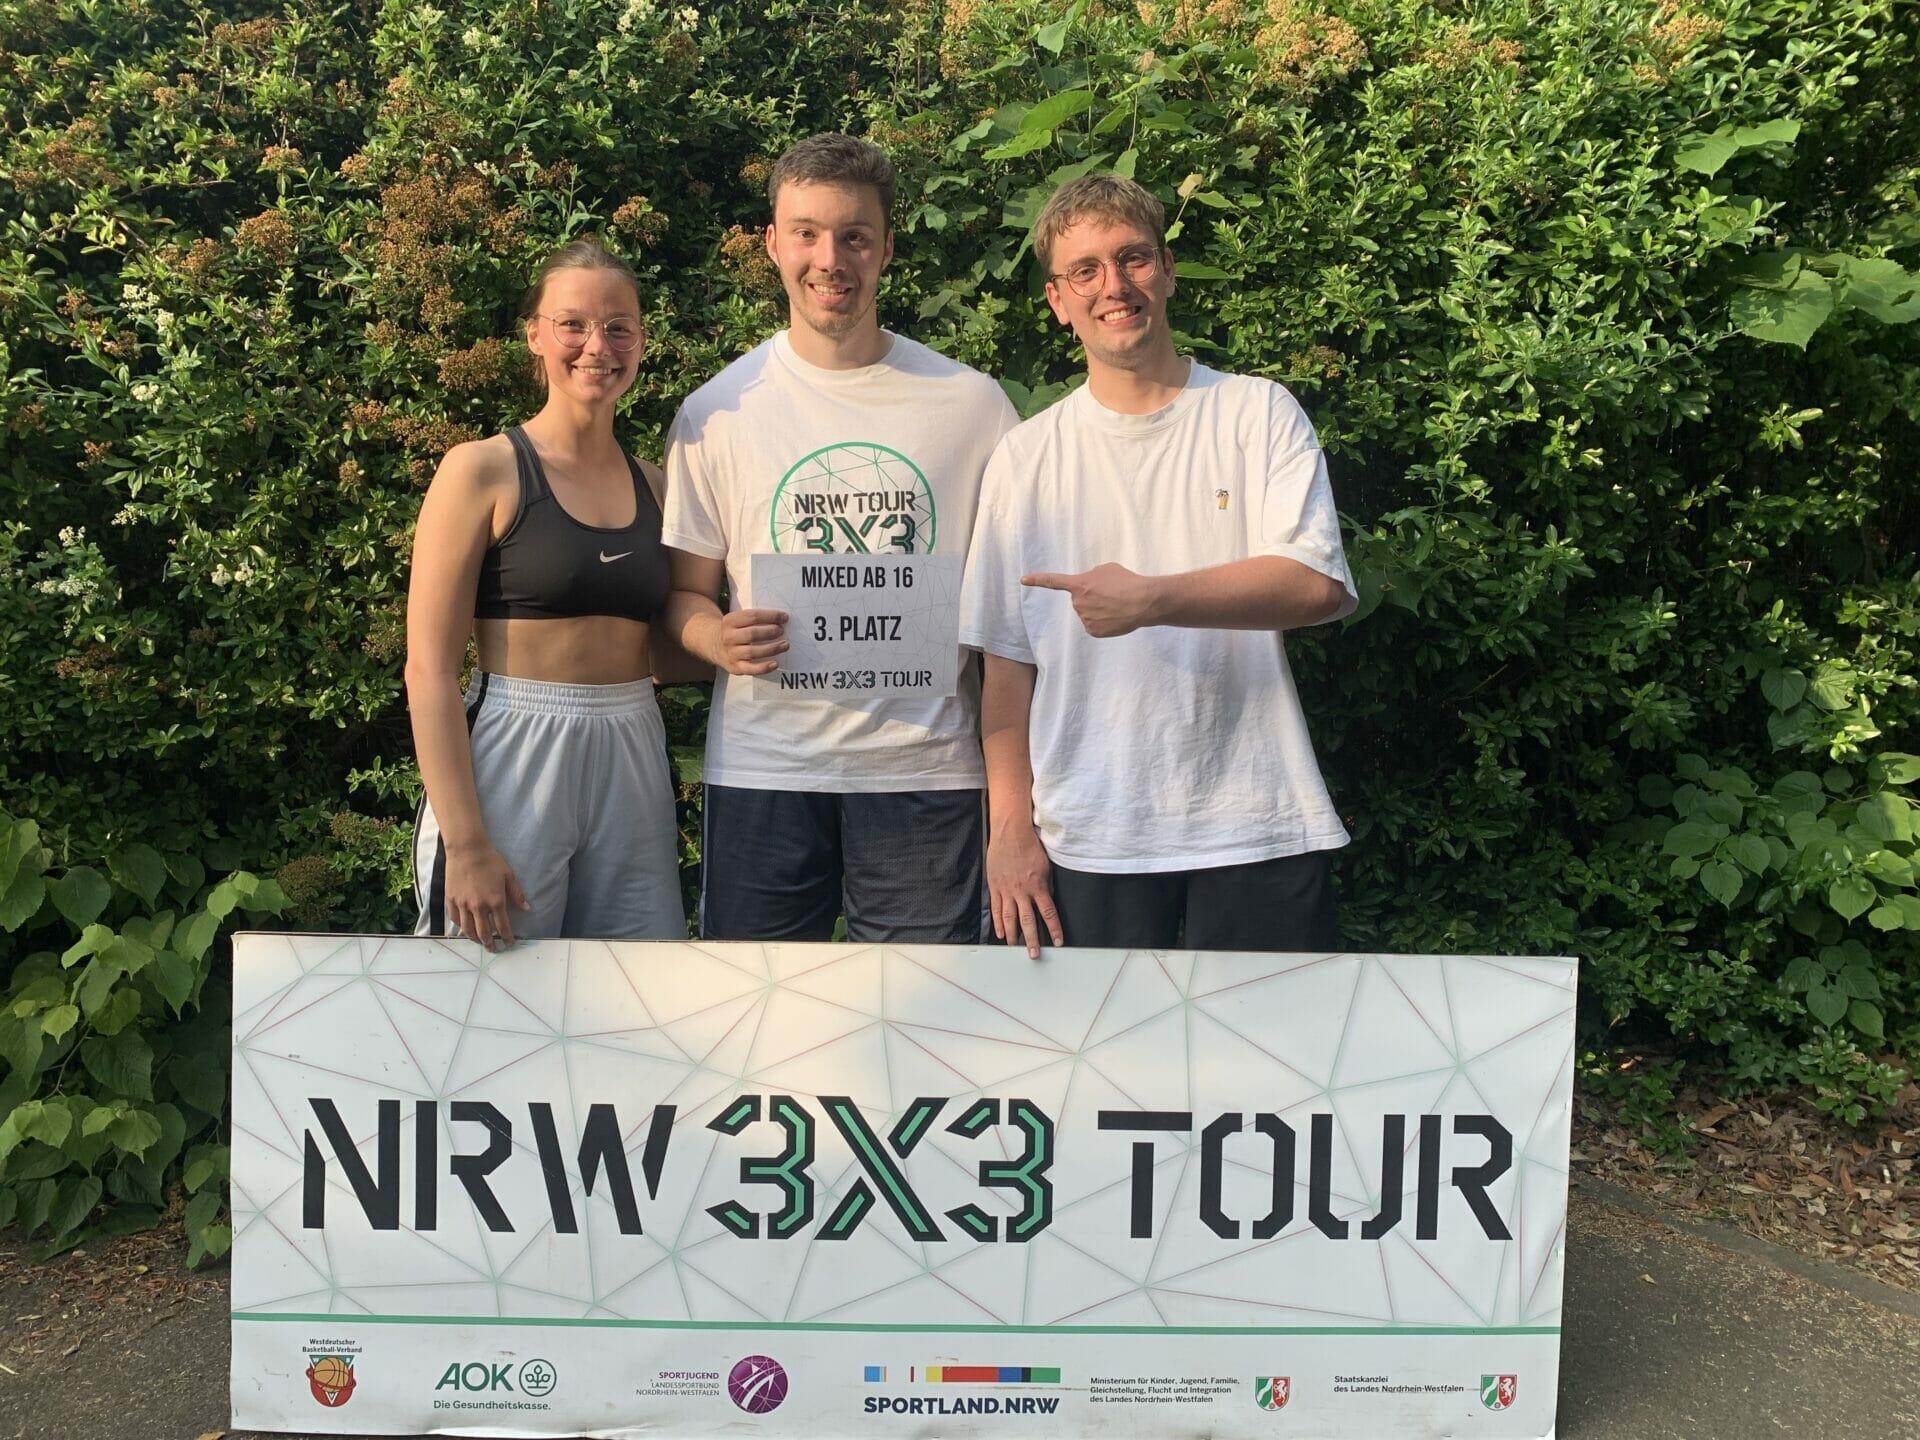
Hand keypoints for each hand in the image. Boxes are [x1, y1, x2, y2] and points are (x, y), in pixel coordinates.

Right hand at [444, 843, 529, 950]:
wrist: (466, 849)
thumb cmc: (490, 860)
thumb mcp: (508, 875)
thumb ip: (517, 894)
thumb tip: (526, 908)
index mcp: (495, 901)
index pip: (502, 926)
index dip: (507, 938)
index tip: (510, 943)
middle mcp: (479, 906)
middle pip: (484, 933)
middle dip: (490, 944)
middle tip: (494, 949)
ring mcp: (463, 904)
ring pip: (468, 930)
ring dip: (475, 939)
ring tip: (480, 942)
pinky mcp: (451, 900)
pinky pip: (455, 919)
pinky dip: (461, 927)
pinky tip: (465, 929)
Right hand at [711, 607, 788, 675]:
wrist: (714, 644)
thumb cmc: (735, 630)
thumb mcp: (738, 619)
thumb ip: (755, 618)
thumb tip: (782, 618)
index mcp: (730, 621)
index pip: (752, 616)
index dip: (770, 616)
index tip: (784, 617)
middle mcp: (728, 637)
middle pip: (752, 634)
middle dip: (770, 632)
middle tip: (782, 631)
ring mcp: (731, 653)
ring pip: (752, 652)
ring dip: (771, 648)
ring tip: (785, 645)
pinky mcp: (735, 667)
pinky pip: (750, 669)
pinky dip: (764, 667)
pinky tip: (775, 663)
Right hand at [987, 823, 1062, 958]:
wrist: (1010, 834)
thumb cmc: (1030, 847)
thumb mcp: (1046, 867)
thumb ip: (1047, 886)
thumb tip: (1048, 899)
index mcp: (1038, 887)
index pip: (1048, 913)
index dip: (1054, 929)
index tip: (1058, 942)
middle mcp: (1022, 891)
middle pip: (1027, 921)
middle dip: (1031, 939)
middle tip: (1033, 954)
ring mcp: (1006, 890)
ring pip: (1009, 918)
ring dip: (1012, 935)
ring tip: (1014, 947)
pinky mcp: (995, 887)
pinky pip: (996, 908)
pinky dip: (998, 922)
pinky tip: (1000, 932)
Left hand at [1021, 563, 1161, 637]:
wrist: (1143, 601)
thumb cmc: (1127, 581)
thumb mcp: (1106, 569)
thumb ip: (1091, 577)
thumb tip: (1087, 588)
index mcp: (1079, 584)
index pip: (1053, 581)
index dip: (1037, 580)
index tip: (1023, 580)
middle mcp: (1078, 602)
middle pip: (1080, 600)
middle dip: (1092, 597)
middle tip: (1111, 595)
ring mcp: (1084, 618)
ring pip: (1088, 613)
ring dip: (1099, 609)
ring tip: (1116, 605)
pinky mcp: (1093, 631)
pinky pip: (1094, 625)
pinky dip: (1103, 622)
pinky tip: (1115, 617)